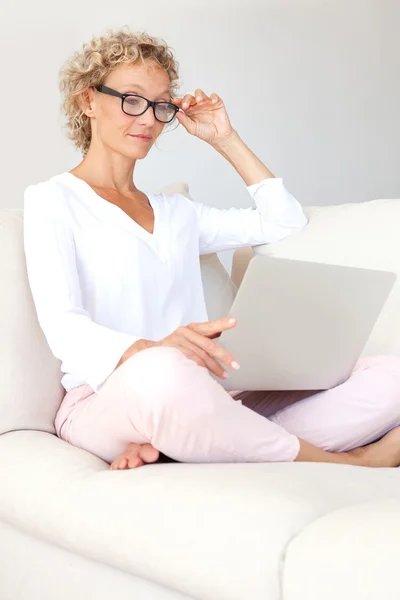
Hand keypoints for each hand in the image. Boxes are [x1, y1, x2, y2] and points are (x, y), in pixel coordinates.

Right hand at [115, 317, 239, 378]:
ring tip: (225, 375)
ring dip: (214, 367)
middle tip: (236, 365)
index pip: (209, 326)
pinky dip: (200, 369)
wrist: (150, 353)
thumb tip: (225, 349)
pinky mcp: (172, 353)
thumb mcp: (190, 339)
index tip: (234, 321)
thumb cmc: (176, 347)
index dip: (222, 324)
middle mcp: (185, 332)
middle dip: (224, 356)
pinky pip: (190, 363)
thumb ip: (205, 341)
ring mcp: (178, 343)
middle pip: (208, 345)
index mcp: (192, 328)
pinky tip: (207, 375)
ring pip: (201, 356)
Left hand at [171, 88, 234, 144]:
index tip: (175, 102)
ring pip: (200, 93)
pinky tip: (212, 102)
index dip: (178, 101)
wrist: (218, 136)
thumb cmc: (205, 133)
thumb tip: (176, 113)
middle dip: (187, 99)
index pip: (182, 103)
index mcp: (189, 111)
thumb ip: (184, 121)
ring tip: (199, 101)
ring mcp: (206, 103)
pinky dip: (213, 97)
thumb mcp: (192, 128)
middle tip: (186, 105)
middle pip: (189, 97)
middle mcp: (196, 106)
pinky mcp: (216, 102)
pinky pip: (213, 96)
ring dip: (198, 95)